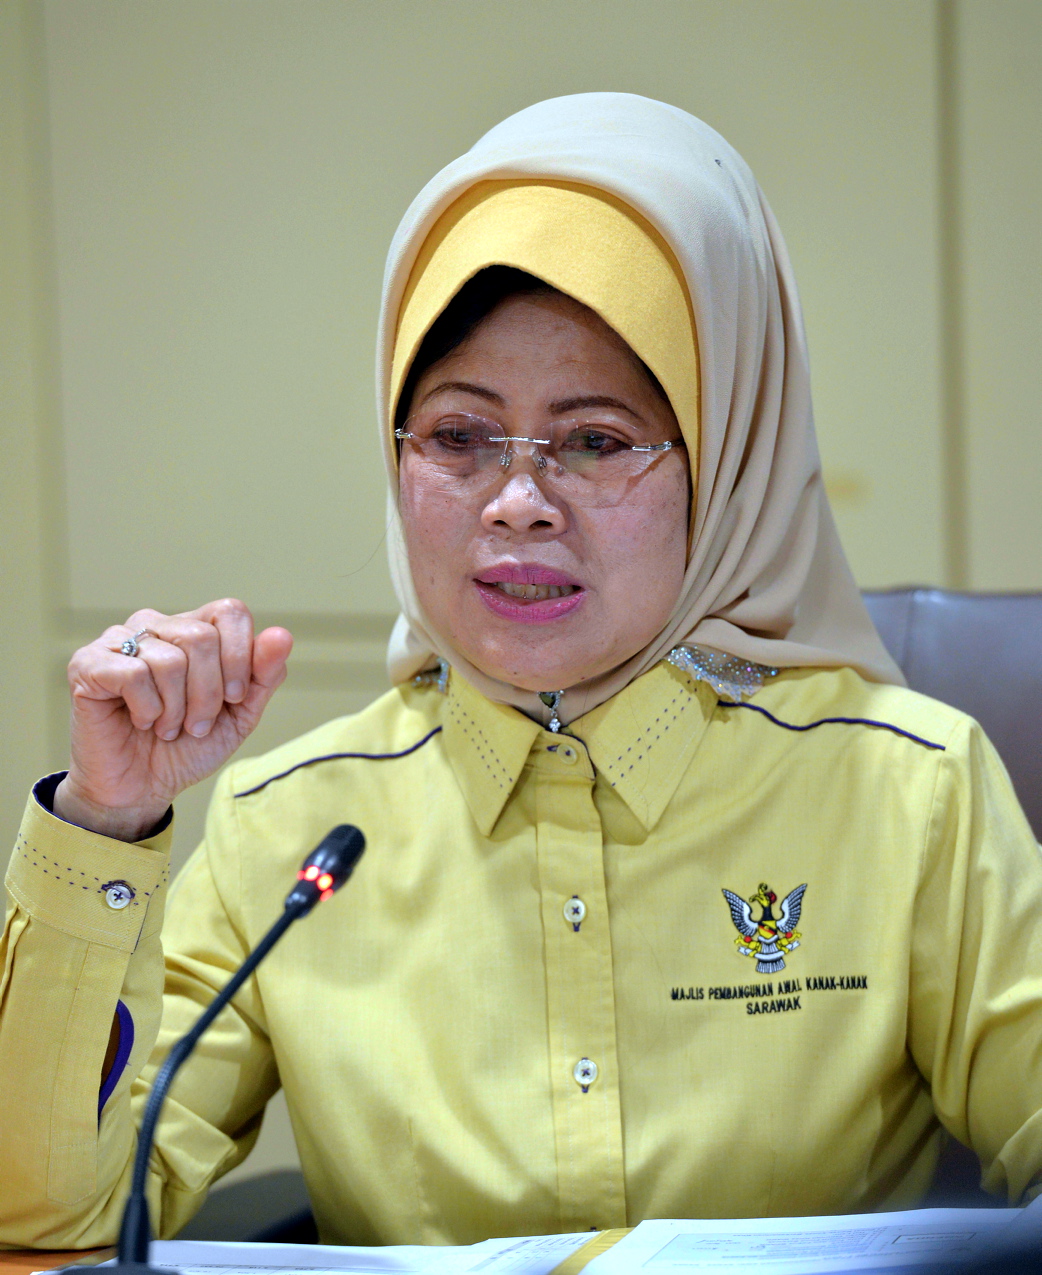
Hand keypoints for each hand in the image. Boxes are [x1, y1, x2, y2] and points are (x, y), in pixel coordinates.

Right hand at [54, 600, 292, 841]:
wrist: (142, 789)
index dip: (241, 658)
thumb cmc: (189, 747)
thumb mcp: (239, 714)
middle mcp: (156, 625)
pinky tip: (140, 721)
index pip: (230, 612)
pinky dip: (147, 710)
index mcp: (195, 629)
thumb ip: (263, 675)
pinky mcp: (88, 663)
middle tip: (196, 724)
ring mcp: (118, 640)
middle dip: (208, 694)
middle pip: (202, 638)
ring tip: (167, 726)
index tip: (235, 699)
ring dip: (177, 709)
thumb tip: (282, 635)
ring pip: (170, 659)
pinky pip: (134, 674)